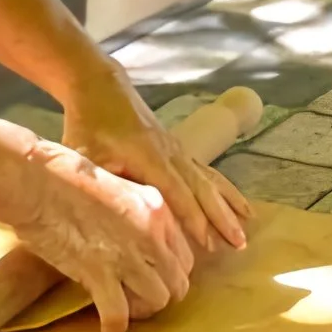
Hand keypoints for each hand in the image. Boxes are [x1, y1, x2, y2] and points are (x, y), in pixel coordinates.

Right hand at [8, 142, 195, 331]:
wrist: (37, 183)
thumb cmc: (68, 179)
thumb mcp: (119, 188)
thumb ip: (138, 215)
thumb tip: (141, 243)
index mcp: (158, 210)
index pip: (185, 257)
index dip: (170, 273)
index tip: (153, 278)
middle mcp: (151, 233)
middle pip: (177, 282)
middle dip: (160, 294)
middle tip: (139, 298)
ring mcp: (127, 255)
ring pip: (157, 300)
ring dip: (142, 311)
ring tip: (125, 310)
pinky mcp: (99, 273)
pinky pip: (119, 313)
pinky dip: (114, 325)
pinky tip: (108, 327)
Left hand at [65, 86, 250, 255]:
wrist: (101, 88)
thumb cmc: (89, 125)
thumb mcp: (84, 155)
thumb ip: (97, 183)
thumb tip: (102, 216)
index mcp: (149, 156)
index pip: (176, 191)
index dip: (191, 217)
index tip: (207, 242)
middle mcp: (171, 153)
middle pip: (202, 187)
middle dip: (221, 216)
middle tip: (239, 244)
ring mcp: (178, 150)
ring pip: (209, 180)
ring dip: (228, 205)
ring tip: (246, 228)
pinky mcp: (179, 150)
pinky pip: (207, 172)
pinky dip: (225, 190)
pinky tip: (240, 206)